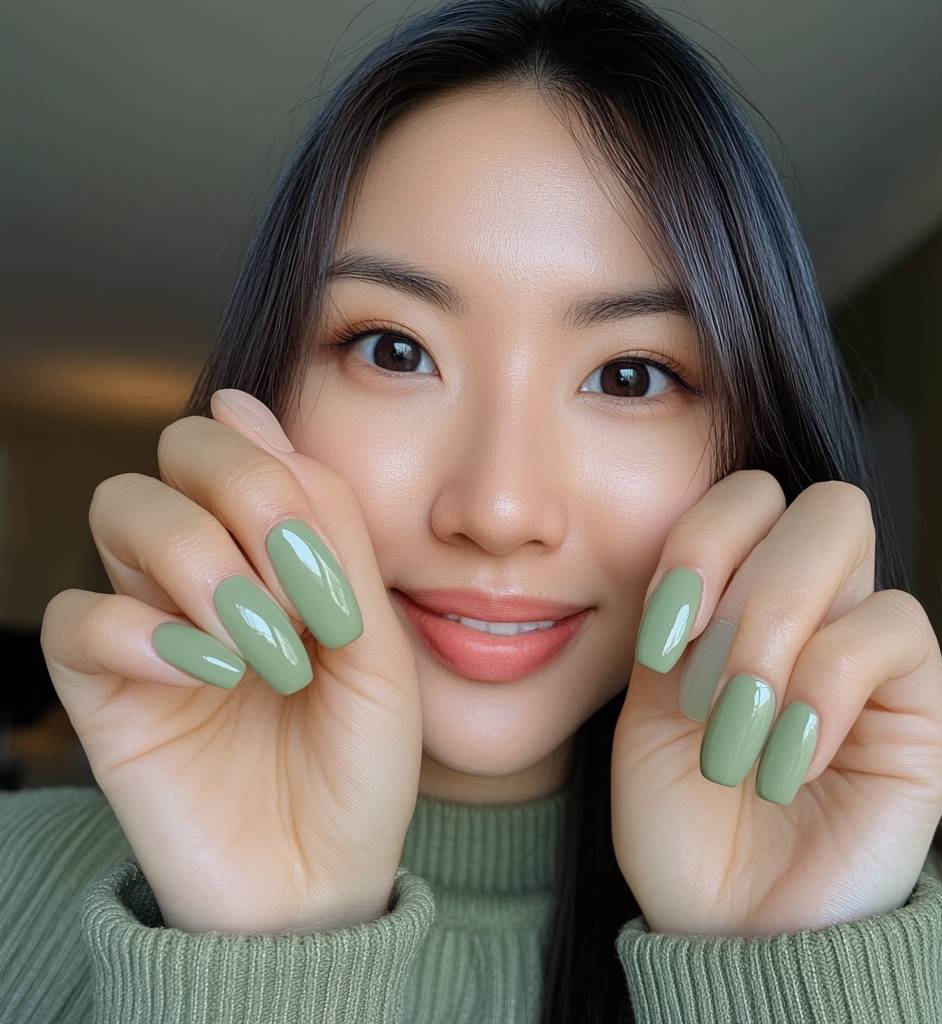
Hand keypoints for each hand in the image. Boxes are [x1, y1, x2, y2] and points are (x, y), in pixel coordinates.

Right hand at [42, 392, 421, 933]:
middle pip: (182, 449)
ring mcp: (151, 620)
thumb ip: (326, 527)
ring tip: (262, 649)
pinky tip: (208, 678)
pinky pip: (78, 616)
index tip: (329, 580)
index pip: (254, 440)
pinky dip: (145, 634)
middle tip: (295, 597)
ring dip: (203, 564)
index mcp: (279, 548)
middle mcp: (209, 566)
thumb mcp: (375, 641)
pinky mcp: (103, 687)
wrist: (323, 879)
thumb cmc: (360, 761)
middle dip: (244, 500)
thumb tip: (243, 404)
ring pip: (125, 509)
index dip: (288, 483)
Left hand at [611, 471, 941, 935]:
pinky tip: (786, 762)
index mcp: (739, 597)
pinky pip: (888, 630)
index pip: (743, 496)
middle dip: (745, 586)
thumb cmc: (679, 820)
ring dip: (768, 639)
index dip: (700, 544)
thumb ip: (676, 621)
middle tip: (702, 685)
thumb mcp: (646, 709)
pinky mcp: (917, 706)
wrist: (728, 926)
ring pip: (846, 542)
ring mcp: (868, 650)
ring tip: (733, 736)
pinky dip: (820, 689)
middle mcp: (812, 610)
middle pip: (814, 502)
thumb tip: (704, 561)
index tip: (660, 639)